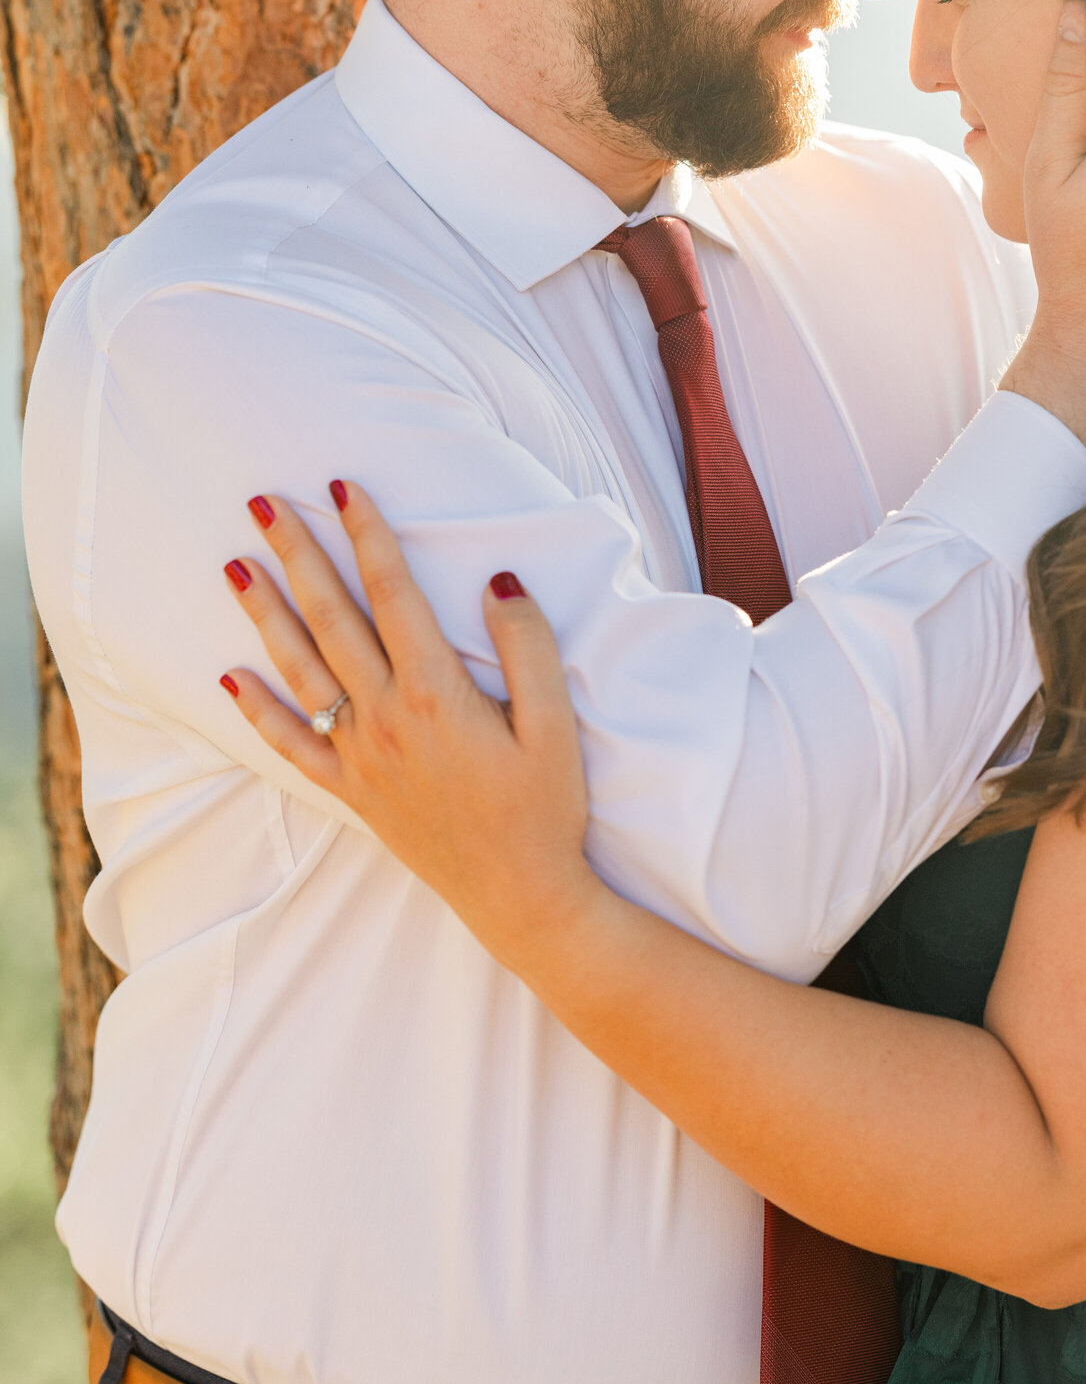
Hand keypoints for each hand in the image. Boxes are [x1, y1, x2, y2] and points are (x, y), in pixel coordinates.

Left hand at [221, 483, 599, 964]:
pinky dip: (259, 711)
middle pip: (331, 618)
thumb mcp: (556, 725)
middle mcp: (387, 718)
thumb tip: (498, 582)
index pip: (392, 593)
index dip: (368, 535)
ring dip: (265, 614)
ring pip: (301, 670)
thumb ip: (527, 648)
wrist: (521, 896)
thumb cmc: (546, 810)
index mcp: (437, 693)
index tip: (344, 488)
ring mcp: (362, 756)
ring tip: (235, 566)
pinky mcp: (353, 793)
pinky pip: (293, 745)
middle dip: (297, 554)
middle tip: (262, 503)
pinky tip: (231, 677)